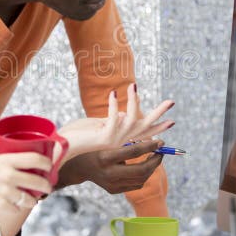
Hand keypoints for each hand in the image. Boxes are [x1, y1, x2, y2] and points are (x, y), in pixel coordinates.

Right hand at [0, 153, 52, 214]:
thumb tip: (26, 167)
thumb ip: (7, 164)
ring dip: (33, 200)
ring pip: (30, 198)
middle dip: (47, 185)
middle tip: (48, 187)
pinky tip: (11, 205)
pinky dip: (15, 208)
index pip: (35, 158)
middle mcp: (7, 175)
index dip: (47, 163)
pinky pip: (17, 209)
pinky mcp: (0, 206)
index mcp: (5, 160)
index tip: (50, 166)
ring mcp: (4, 191)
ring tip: (31, 199)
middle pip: (38, 180)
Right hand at [55, 139, 165, 192]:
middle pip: (140, 171)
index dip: (150, 146)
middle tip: (161, 152)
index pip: (133, 152)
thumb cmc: (91, 146)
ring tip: (155, 158)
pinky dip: (143, 175)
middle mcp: (108, 174)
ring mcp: (111, 184)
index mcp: (105, 158)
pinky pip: (135, 185)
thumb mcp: (104, 138)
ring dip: (151, 168)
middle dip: (155, 161)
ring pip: (140, 180)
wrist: (77, 167)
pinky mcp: (114, 190)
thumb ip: (121, 132)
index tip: (161, 141)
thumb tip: (142, 122)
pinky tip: (145, 165)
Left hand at [57, 84, 174, 160]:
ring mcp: (114, 141)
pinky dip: (113, 104)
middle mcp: (121, 142)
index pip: (143, 133)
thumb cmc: (79, 136)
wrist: (63, 150)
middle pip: (145, 126)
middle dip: (158, 113)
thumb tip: (126, 112)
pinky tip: (112, 93)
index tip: (172, 121)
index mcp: (120, 140)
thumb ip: (114, 119)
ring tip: (133, 85)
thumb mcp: (100, 125)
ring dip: (133, 100)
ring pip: (131, 119)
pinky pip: (113, 118)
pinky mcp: (105, 137)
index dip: (158, 127)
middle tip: (171, 101)